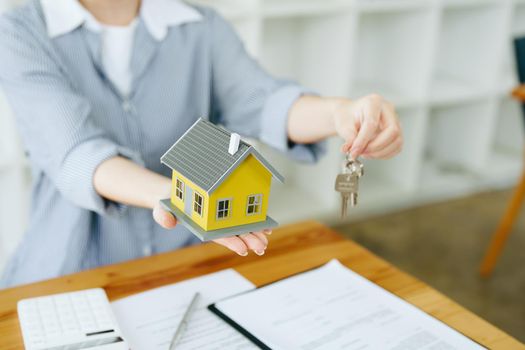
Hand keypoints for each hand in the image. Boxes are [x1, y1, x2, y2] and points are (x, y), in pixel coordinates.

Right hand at [153, 202, 270, 255]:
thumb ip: (163, 217)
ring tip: (265, 240)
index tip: (242, 249)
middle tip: (261, 247)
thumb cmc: (169, 204)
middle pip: (234, 234)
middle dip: (248, 241)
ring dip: (254, 234)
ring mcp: (221, 217)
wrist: (173, 194)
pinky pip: (243, 216)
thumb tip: (168, 223)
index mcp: (202, 226)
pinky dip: (255, 221)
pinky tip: (266, 228)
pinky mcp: (227, 207)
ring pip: (241, 227)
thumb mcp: (162, 209)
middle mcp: (214, 224)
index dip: (231, 242)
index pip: (218, 236)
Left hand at [333, 94, 402, 159]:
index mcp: (373, 102)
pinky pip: (397, 147)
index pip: (372, 123)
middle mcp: (388, 109)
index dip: (363, 140)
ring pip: (397, 141)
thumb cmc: (347, 117)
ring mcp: (395, 120)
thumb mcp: (343, 125)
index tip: (353, 151)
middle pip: (392, 131)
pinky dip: (384, 154)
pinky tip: (371, 154)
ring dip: (380, 152)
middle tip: (361, 153)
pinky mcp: (397, 132)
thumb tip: (353, 151)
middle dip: (376, 146)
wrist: (350, 116)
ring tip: (364, 153)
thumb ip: (349, 137)